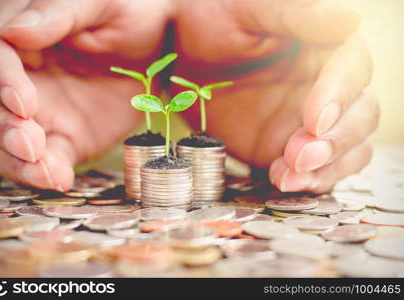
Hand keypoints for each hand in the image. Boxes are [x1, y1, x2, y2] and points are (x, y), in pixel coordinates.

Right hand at [0, 0, 171, 189]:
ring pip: (8, 140)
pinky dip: (47, 173)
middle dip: (4, 129)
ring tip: (43, 172)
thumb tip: (14, 32)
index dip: (2, 83)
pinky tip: (58, 179)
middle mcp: (23, 77)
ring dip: (18, 161)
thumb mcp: (101, 4)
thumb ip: (59, 13)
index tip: (24, 104)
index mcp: (25, 37)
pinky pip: (47, 160)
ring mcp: (41, 112)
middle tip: (31, 145)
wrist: (161, 51)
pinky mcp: (63, 138)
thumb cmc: (131, 15)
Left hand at [173, 0, 378, 192]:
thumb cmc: (211, 24)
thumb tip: (349, 18)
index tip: (315, 119)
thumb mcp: (248, 11)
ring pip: (350, 147)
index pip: (352, 69)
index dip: (340, 95)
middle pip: (360, 113)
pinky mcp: (293, 147)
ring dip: (327, 167)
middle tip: (299, 155)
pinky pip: (319, 169)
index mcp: (322, 46)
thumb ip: (296, 15)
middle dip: (336, 139)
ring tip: (289, 174)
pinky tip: (283, 180)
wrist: (182, 62)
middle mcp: (326, 85)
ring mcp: (311, 120)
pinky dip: (309, 180)